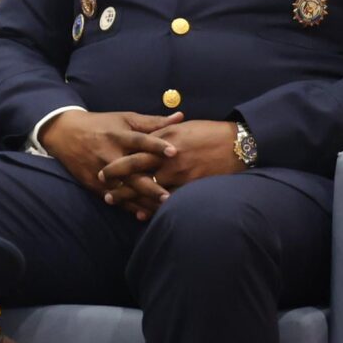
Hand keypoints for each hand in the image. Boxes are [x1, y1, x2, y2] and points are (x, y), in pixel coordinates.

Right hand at [44, 110, 181, 220]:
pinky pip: (114, 197)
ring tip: (162, 209)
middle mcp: (109, 155)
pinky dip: (128, 206)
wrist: (65, 133)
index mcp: (118, 136)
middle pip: (131, 172)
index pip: (139, 140)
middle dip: (149, 186)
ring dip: (142, 200)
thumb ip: (153, 121)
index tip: (174, 151)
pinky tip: (143, 214)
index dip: (156, 145)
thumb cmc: (101, 125)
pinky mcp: (94, 184)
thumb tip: (181, 117)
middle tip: (169, 196)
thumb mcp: (124, 119)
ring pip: (124, 190)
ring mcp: (100, 172)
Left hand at [101, 120, 242, 213]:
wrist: (239, 144)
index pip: (134, 154)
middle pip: (137, 174)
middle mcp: (169, 158)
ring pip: (150, 190)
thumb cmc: (209, 132)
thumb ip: (160, 134)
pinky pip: (168, 200)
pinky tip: (141, 214)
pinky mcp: (192, 186)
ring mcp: (181, 174)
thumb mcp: (181, 128)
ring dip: (132, 199)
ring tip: (118, 206)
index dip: (117, 166)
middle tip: (105, 194)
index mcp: (164, 140)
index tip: (103, 173)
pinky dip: (153, 208)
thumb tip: (143, 138)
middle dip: (119, 186)